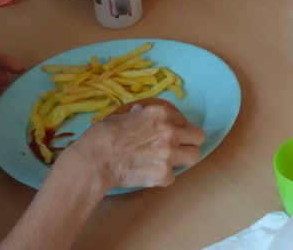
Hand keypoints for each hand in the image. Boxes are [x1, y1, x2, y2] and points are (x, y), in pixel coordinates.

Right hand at [67, 101, 204, 189]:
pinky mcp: (164, 174)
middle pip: (198, 137)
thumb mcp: (120, 117)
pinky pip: (173, 177)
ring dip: (183, 160)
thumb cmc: (102, 137)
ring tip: (170, 163)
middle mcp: (170, 131)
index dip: (178, 128)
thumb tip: (139, 113)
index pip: (184, 120)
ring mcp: (169, 153)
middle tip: (179, 149)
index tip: (171, 134)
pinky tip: (150, 176)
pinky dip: (163, 178)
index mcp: (160, 114)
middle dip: (190, 143)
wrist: (93, 161)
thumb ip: (137, 116)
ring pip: (194, 157)